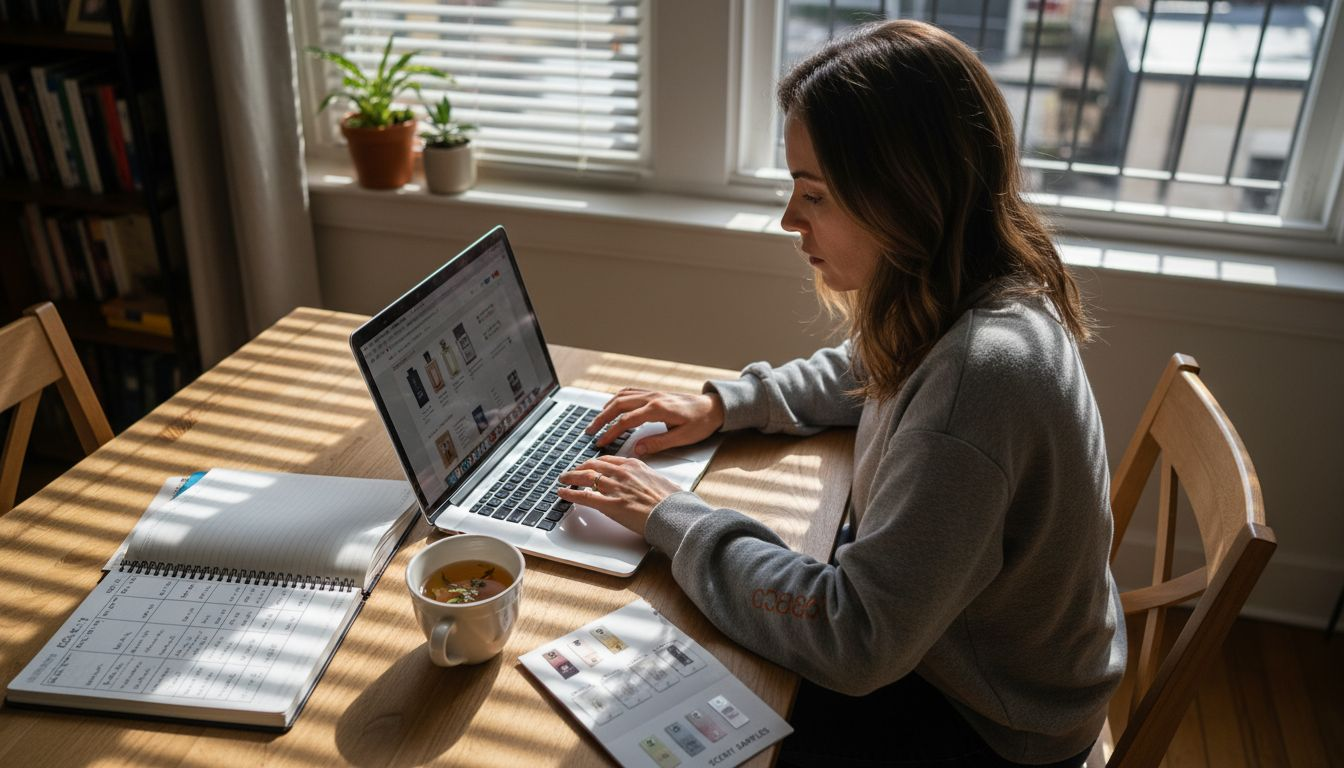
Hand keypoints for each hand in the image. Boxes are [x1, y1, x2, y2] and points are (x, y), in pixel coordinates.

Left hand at [558, 456, 681, 536]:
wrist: (674, 514)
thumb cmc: (672, 502)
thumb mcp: (661, 482)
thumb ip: (649, 479)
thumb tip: (649, 483)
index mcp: (635, 466)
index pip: (609, 460)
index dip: (596, 462)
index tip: (591, 465)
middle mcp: (623, 473)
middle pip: (594, 465)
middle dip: (580, 467)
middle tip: (573, 471)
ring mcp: (615, 488)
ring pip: (586, 478)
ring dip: (571, 478)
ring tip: (563, 479)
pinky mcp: (610, 504)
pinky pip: (584, 496)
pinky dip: (570, 494)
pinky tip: (562, 493)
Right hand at [586, 388, 724, 454]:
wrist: (714, 407)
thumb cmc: (701, 423)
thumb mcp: (682, 438)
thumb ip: (658, 443)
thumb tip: (637, 450)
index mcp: (658, 409)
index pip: (626, 421)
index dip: (611, 432)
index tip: (600, 443)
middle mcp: (652, 398)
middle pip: (618, 405)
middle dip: (601, 419)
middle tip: (590, 432)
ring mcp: (652, 393)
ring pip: (622, 397)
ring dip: (606, 408)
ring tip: (596, 421)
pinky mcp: (654, 393)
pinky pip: (630, 392)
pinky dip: (617, 399)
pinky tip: (611, 406)